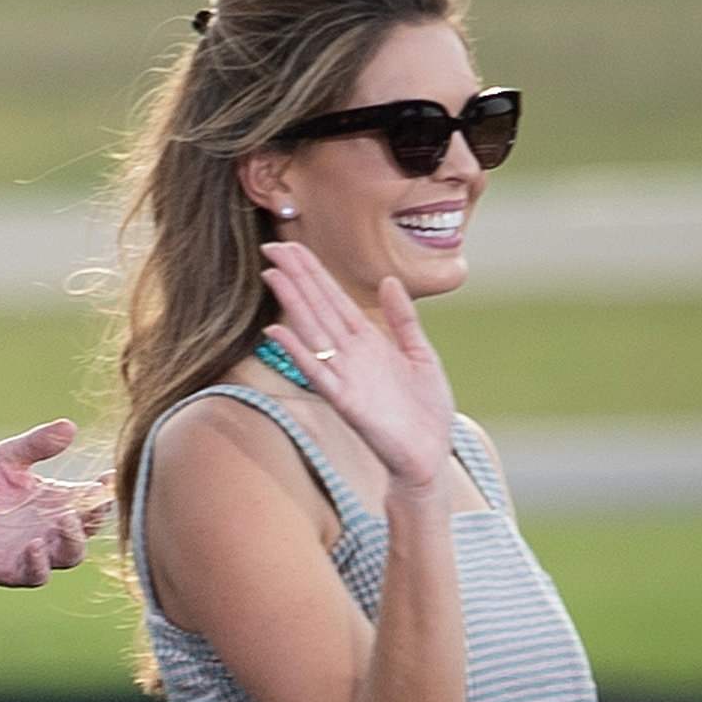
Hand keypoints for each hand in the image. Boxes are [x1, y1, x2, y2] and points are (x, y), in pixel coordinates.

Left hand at [0, 420, 89, 595]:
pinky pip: (37, 574)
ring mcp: (36, 552)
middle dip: (96, 516)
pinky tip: (34, 545)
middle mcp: (52, 528)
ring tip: (66, 520)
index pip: (91, 497)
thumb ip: (36, 444)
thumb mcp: (6, 459)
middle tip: (95, 501)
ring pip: (71, 555)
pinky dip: (40, 563)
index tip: (109, 477)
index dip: (105, 489)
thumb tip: (69, 425)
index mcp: (56, 500)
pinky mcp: (13, 570)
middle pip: (89, 527)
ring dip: (73, 540)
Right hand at [257, 242, 454, 492]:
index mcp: (368, 342)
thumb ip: (404, 320)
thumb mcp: (421, 355)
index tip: (291, 246)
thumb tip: (390, 281)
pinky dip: (297, 353)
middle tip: (270, 246)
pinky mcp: (346, 402)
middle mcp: (351, 355)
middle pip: (318, 307)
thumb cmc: (426, 411)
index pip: (333, 298)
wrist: (430, 456)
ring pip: (313, 332)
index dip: (313, 272)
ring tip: (271, 275)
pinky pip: (317, 373)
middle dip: (296, 277)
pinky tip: (276, 332)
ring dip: (292, 304)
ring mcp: (346, 377)